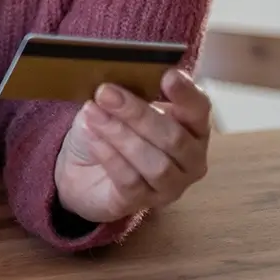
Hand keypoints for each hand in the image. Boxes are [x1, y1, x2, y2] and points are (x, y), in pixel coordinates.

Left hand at [53, 69, 212, 224]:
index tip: (168, 76)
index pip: (199, 109)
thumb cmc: (111, 132)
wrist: (81, 171)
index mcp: (192, 127)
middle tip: (106, 93)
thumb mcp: (119, 106)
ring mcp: (171, 185)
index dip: (186, 93)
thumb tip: (119, 79)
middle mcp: (191, 159)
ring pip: (155, 163)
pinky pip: (130, 180)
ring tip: (92, 113)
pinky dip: (109, 155)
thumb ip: (130, 92)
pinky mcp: (142, 202)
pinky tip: (92, 136)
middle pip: (173, 138)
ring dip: (120, 135)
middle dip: (138, 113)